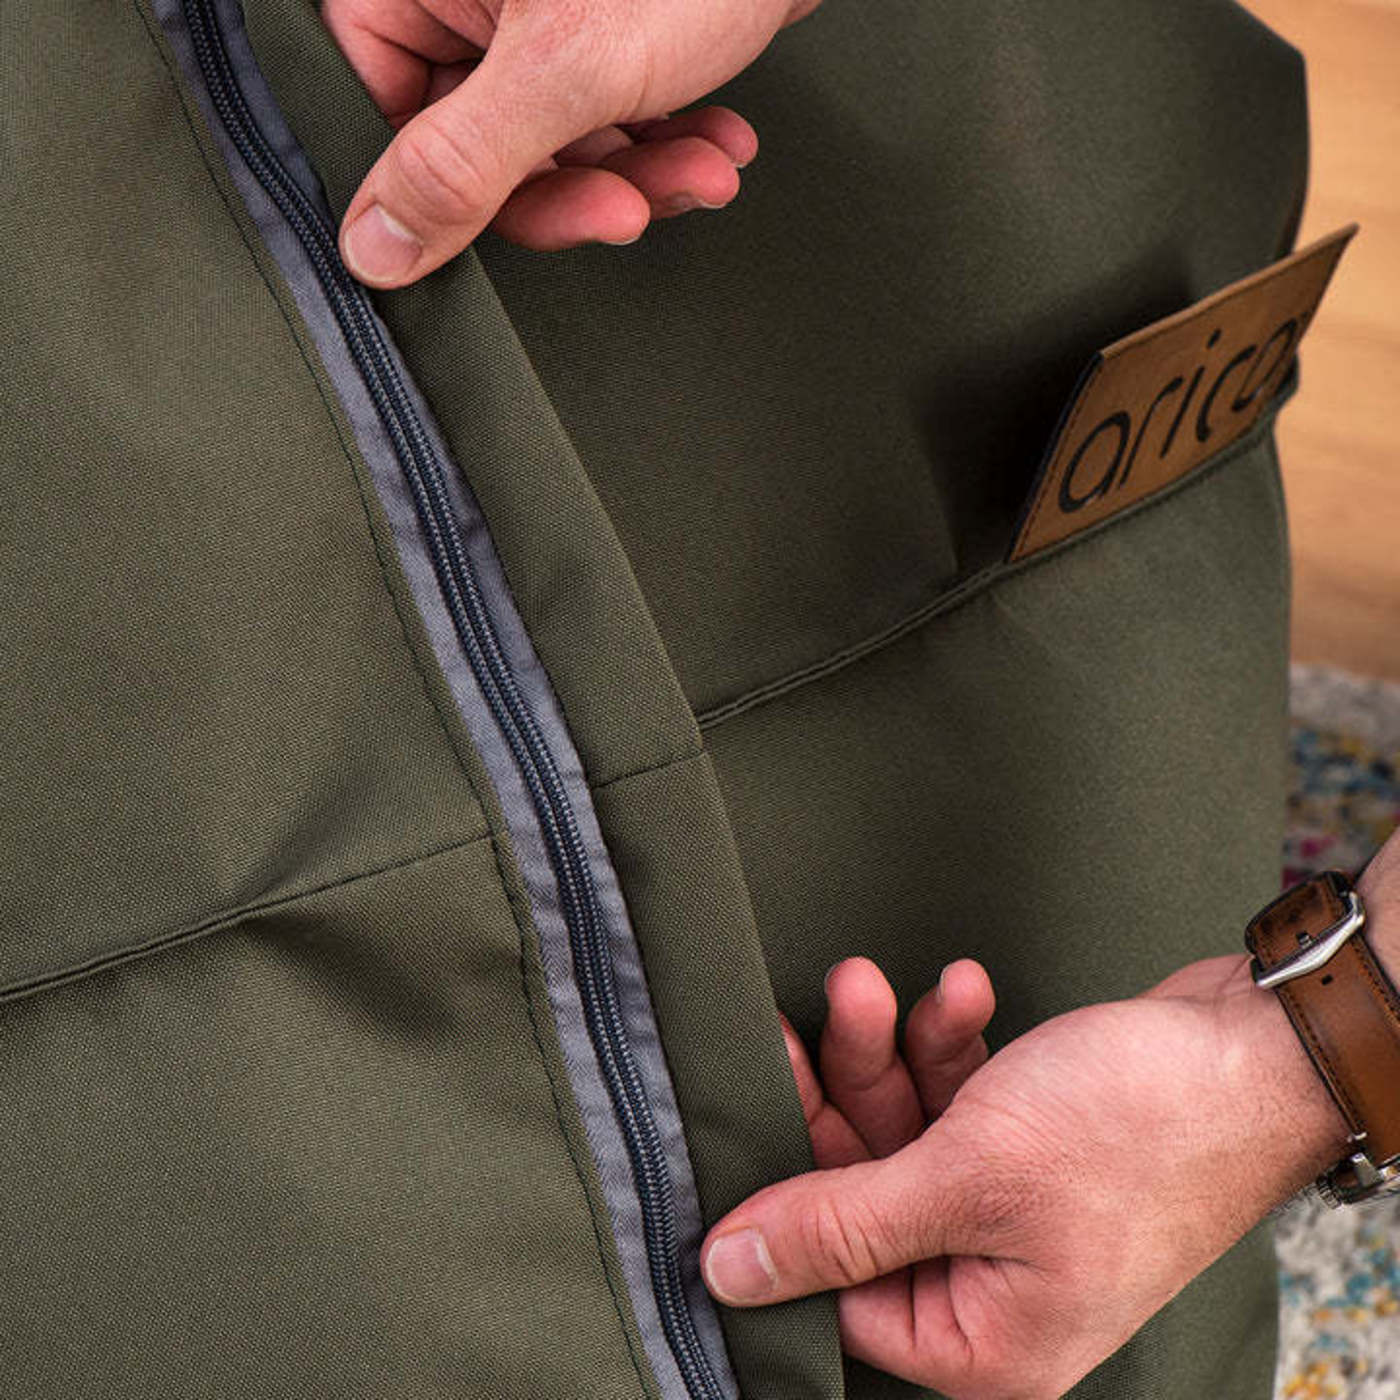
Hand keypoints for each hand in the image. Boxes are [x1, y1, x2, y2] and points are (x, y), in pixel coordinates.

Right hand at [323, 0, 819, 284]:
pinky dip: (664, 146)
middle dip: (574, 190)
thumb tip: (373, 248)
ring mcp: (537, 16)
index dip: (442, 187)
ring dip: (637, 178)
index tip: (504, 225)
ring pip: (554, 145)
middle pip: (477, 145)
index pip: (378, 105)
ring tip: (703, 169)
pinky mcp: (603, 34)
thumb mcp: (565, 70)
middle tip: (629, 207)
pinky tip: (713, 143)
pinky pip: (607, 121)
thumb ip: (462, 166)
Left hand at [702, 952, 1354, 1399]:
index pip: (835, 1288)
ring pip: (903, 1131)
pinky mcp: (1027, 1147)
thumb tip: (726, 1272)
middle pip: (863, 1192)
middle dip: (843, 1087)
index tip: (746, 1100)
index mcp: (983, 1341)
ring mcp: (1010, 1212)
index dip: (786, 1197)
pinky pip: (955, 1099)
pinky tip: (964, 989)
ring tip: (875, 984)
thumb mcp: (967, 1177)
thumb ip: (839, 1225)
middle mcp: (991, 1287)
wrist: (1256, 1050)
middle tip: (828, 1007)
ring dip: (890, 1049)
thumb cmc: (1136, 1130)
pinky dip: (949, 1043)